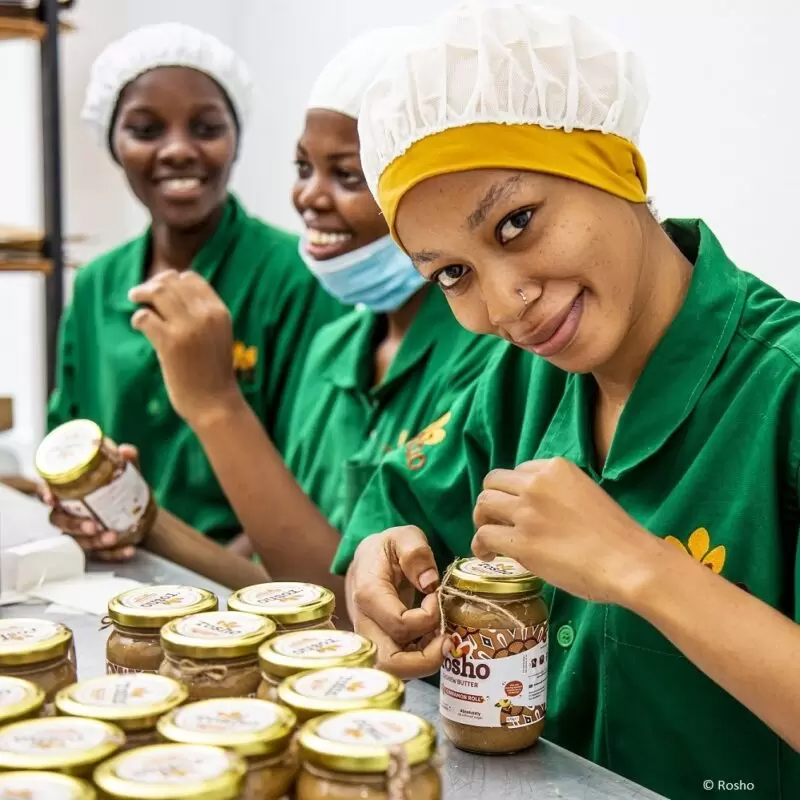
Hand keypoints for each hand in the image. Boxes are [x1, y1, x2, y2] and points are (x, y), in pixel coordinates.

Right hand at [41, 443, 139, 562]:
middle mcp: (70, 515)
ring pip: (79, 541)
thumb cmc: (121, 488)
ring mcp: (82, 533)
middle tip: (92, 525)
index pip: (50, 493)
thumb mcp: (125, 473)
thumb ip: (126, 461)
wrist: (140, 510)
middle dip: (74, 525)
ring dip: (95, 542)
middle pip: (61, 522)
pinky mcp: (97, 547)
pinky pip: (102, 555)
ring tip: (113, 536)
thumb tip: (126, 451)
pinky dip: (115, 554)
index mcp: (70, 495)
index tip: (50, 497)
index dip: (46, 494)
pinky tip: (128, 551)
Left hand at [129, 270, 242, 426]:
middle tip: (140, 293)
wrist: (215, 402)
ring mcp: (188, 328)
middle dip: (153, 283)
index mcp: (219, 311)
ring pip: (158, 293)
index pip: (192, 279)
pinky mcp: (170, 343)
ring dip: (141, 293)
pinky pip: (145, 316)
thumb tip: (173, 292)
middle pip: (172, 282)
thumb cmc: (213, 372)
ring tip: (134, 298)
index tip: (162, 287)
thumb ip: (203, 315)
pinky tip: (138, 325)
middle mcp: (206, 315)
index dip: (173, 279)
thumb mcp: (217, 335)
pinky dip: (138, 318)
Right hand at [348, 526, 447, 678]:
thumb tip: (430, 582)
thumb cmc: (385, 549)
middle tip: (448, 641)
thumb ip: (415, 552)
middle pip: (389, 664)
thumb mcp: (401, 536)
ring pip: (394, 671)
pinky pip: (400, 666)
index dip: (428, 617)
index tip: (436, 596)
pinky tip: (434, 640)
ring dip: (425, 662)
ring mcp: (371, 638)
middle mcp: (365, 622)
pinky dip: (421, 660)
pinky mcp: (380, 646)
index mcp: (369, 594)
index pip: (399, 624)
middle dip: (425, 661)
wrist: (366, 560)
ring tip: (444, 640)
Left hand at [472, 457, 663, 606]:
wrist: (629, 562)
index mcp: (556, 468)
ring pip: (483, 504)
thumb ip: (558, 495)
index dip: (514, 491)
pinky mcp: (520, 541)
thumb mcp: (586, 494)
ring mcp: (526, 511)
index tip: (519, 508)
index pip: (518, 472)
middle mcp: (536, 483)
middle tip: (497, 521)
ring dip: (482, 520)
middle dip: (491, 502)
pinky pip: (483, 535)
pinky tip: (489, 554)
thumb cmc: (617, 535)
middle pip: (493, 483)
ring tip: (490, 537)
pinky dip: (480, 545)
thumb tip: (536, 513)